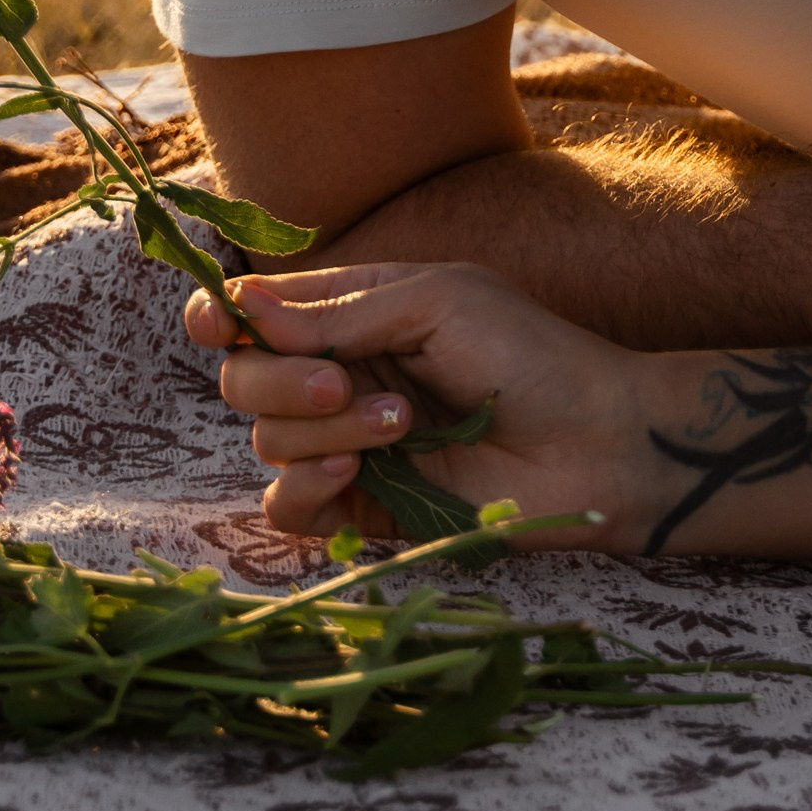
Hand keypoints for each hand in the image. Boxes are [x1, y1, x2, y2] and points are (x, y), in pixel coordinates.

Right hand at [184, 257, 669, 546]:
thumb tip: (242, 303)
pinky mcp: (363, 507)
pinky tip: (355, 470)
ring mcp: (348, 442)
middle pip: (245, 378)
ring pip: (266, 440)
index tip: (218, 325)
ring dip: (322, 429)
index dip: (223, 315)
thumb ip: (336, 313)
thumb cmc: (529, 352)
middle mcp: (339, 374)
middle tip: (346, 381)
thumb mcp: (435, 302)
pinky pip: (286, 508)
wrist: (593, 443)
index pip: (257, 310)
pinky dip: (306, 486)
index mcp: (354, 311)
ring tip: (403, 424)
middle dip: (280, 379)